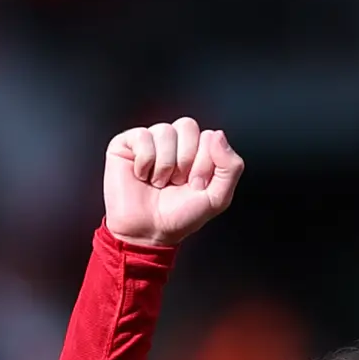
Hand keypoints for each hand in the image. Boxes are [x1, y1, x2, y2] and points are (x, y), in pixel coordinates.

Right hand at [103, 118, 241, 249]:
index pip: (208, 136)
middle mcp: (174, 142)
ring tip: (159, 182)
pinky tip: (142, 175)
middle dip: (185, 161)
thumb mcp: (217, 198)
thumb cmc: (178, 217)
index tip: (195, 186)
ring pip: (165, 131)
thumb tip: (218, 135)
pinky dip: (145, 162)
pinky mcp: (127, 143)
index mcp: (196, 150)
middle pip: (187, 126)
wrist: (148, 233)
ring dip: (164, 165)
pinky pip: (142, 136)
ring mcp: (151, 140)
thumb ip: (231, 167)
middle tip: (177, 183)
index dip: (204, 163)